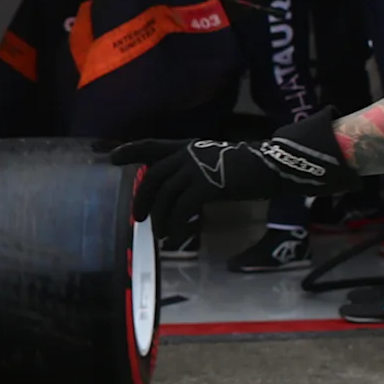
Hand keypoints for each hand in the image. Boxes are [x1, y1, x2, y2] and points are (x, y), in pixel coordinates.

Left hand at [106, 118, 356, 233]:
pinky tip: (174, 237)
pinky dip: (175, 225)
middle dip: (142, 198)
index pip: (152, 146)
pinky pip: (182, 209)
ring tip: (159, 234)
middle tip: (138, 218)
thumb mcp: (214, 165)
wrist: (273, 167)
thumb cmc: (248, 170)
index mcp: (189, 146)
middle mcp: (189, 153)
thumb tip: (176, 194)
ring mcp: (197, 167)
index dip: (131, 151)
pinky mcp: (207, 185)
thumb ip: (193, 173)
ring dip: (159, 218)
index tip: (110, 158)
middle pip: (154, 176)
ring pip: (165, 195)